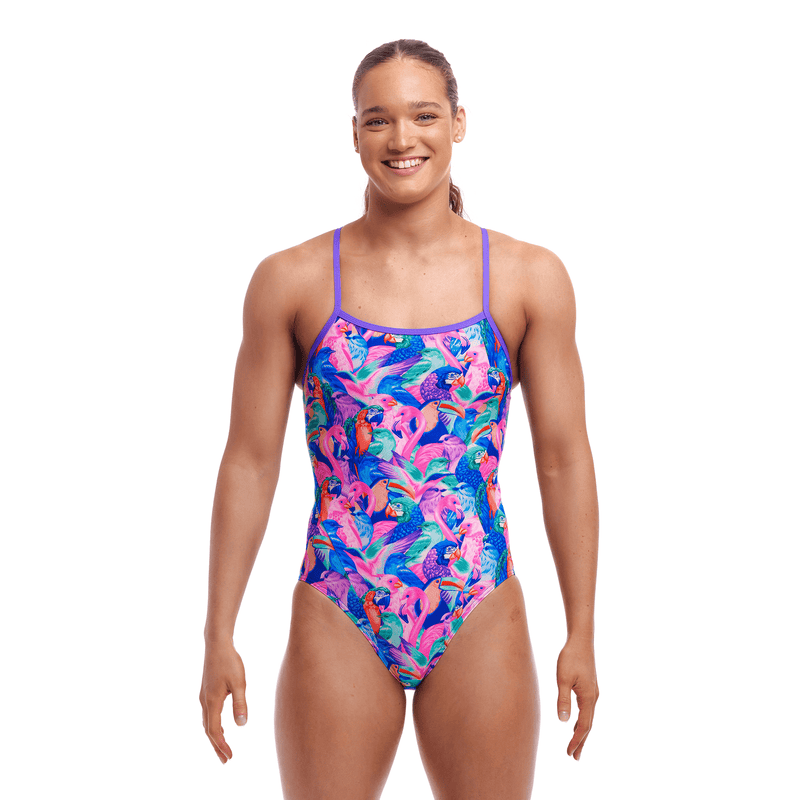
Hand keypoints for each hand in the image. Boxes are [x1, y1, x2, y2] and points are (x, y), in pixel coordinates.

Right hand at [199, 640, 247, 763]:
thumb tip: (242, 725)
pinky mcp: (206, 691)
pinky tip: (219, 726)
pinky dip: (212, 726)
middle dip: (216, 746)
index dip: (221, 745)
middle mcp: (205, 701)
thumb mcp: (240, 682)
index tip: (229, 757)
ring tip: (222, 748)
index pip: (214, 730)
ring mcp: (204, 696)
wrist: (216, 644)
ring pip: (206, 722)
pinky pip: (207, 714)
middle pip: (208, 730)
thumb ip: (240, 704)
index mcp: (212, 701)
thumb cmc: (229, 661)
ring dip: (214, 737)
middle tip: (225, 760)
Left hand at [556, 636, 598, 759]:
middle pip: (588, 725)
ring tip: (575, 744)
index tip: (569, 753)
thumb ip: (563, 700)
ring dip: (582, 732)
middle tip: (575, 757)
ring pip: (588, 717)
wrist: (581, 640)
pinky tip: (575, 722)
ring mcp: (593, 692)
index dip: (576, 740)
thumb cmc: (571, 657)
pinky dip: (582, 720)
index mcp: (588, 698)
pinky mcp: (589, 687)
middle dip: (581, 741)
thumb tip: (563, 721)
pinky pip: (587, 709)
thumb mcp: (563, 679)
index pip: (583, 726)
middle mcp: (593, 697)